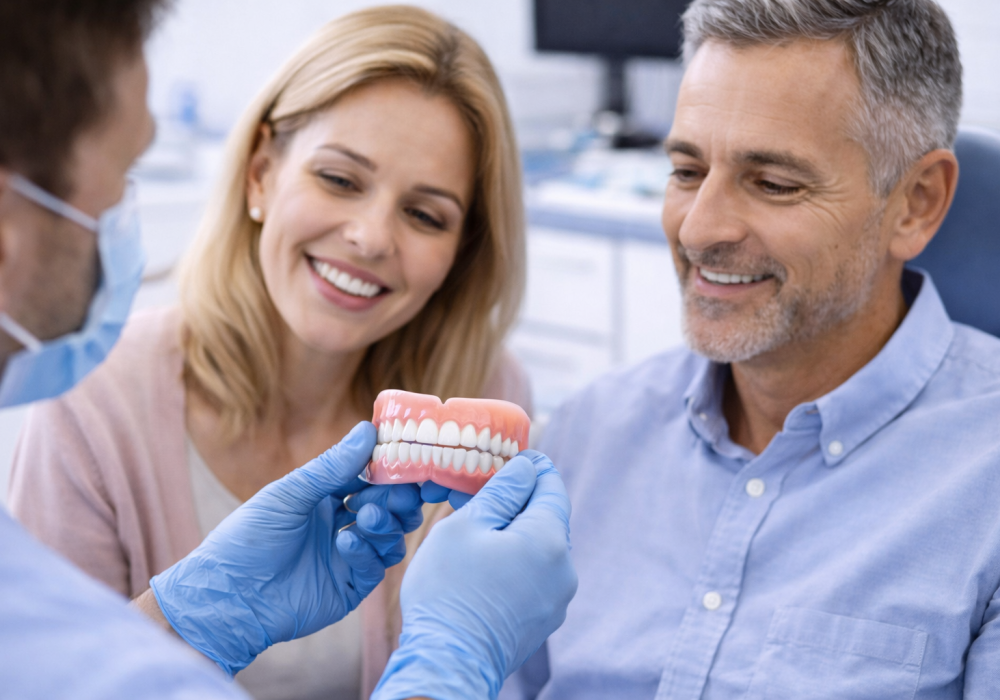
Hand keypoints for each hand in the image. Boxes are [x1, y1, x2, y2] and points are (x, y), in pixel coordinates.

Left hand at [149, 422, 421, 675]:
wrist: (228, 597)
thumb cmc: (248, 538)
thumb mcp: (289, 494)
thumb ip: (332, 466)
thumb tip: (368, 429)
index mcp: (325, 498)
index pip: (368, 478)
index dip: (388, 469)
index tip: (407, 458)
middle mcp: (341, 524)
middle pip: (387, 508)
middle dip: (397, 498)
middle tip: (401, 493)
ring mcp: (347, 557)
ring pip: (389, 536)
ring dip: (386, 522)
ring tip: (367, 516)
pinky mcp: (350, 587)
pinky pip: (375, 566)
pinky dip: (367, 550)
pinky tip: (346, 541)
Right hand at [374, 450, 577, 699]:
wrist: (448, 664)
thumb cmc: (449, 590)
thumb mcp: (467, 526)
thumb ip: (502, 492)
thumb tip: (527, 468)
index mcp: (550, 539)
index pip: (551, 484)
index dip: (530, 466)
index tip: (507, 460)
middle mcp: (565, 569)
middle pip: (548, 516)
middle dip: (519, 501)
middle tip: (482, 494)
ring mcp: (557, 599)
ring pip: (541, 548)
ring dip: (516, 534)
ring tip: (478, 534)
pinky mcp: (544, 620)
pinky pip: (536, 576)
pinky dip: (517, 563)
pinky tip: (485, 567)